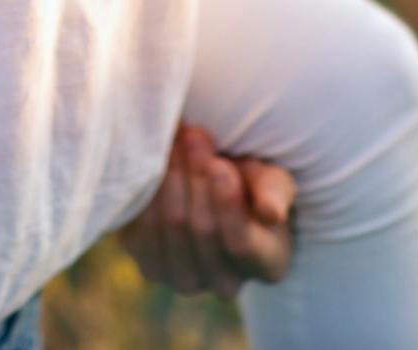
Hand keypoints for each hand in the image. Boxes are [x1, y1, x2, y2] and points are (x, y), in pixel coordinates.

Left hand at [118, 124, 295, 299]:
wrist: (210, 186)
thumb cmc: (249, 180)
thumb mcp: (271, 177)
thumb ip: (274, 191)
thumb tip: (270, 213)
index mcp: (267, 264)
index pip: (242, 243)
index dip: (227, 203)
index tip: (218, 164)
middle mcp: (226, 282)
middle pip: (202, 228)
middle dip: (195, 175)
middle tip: (192, 134)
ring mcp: (187, 280)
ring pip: (170, 226)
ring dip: (169, 176)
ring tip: (173, 140)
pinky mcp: (153, 267)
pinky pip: (142, 230)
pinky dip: (146, 192)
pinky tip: (153, 161)